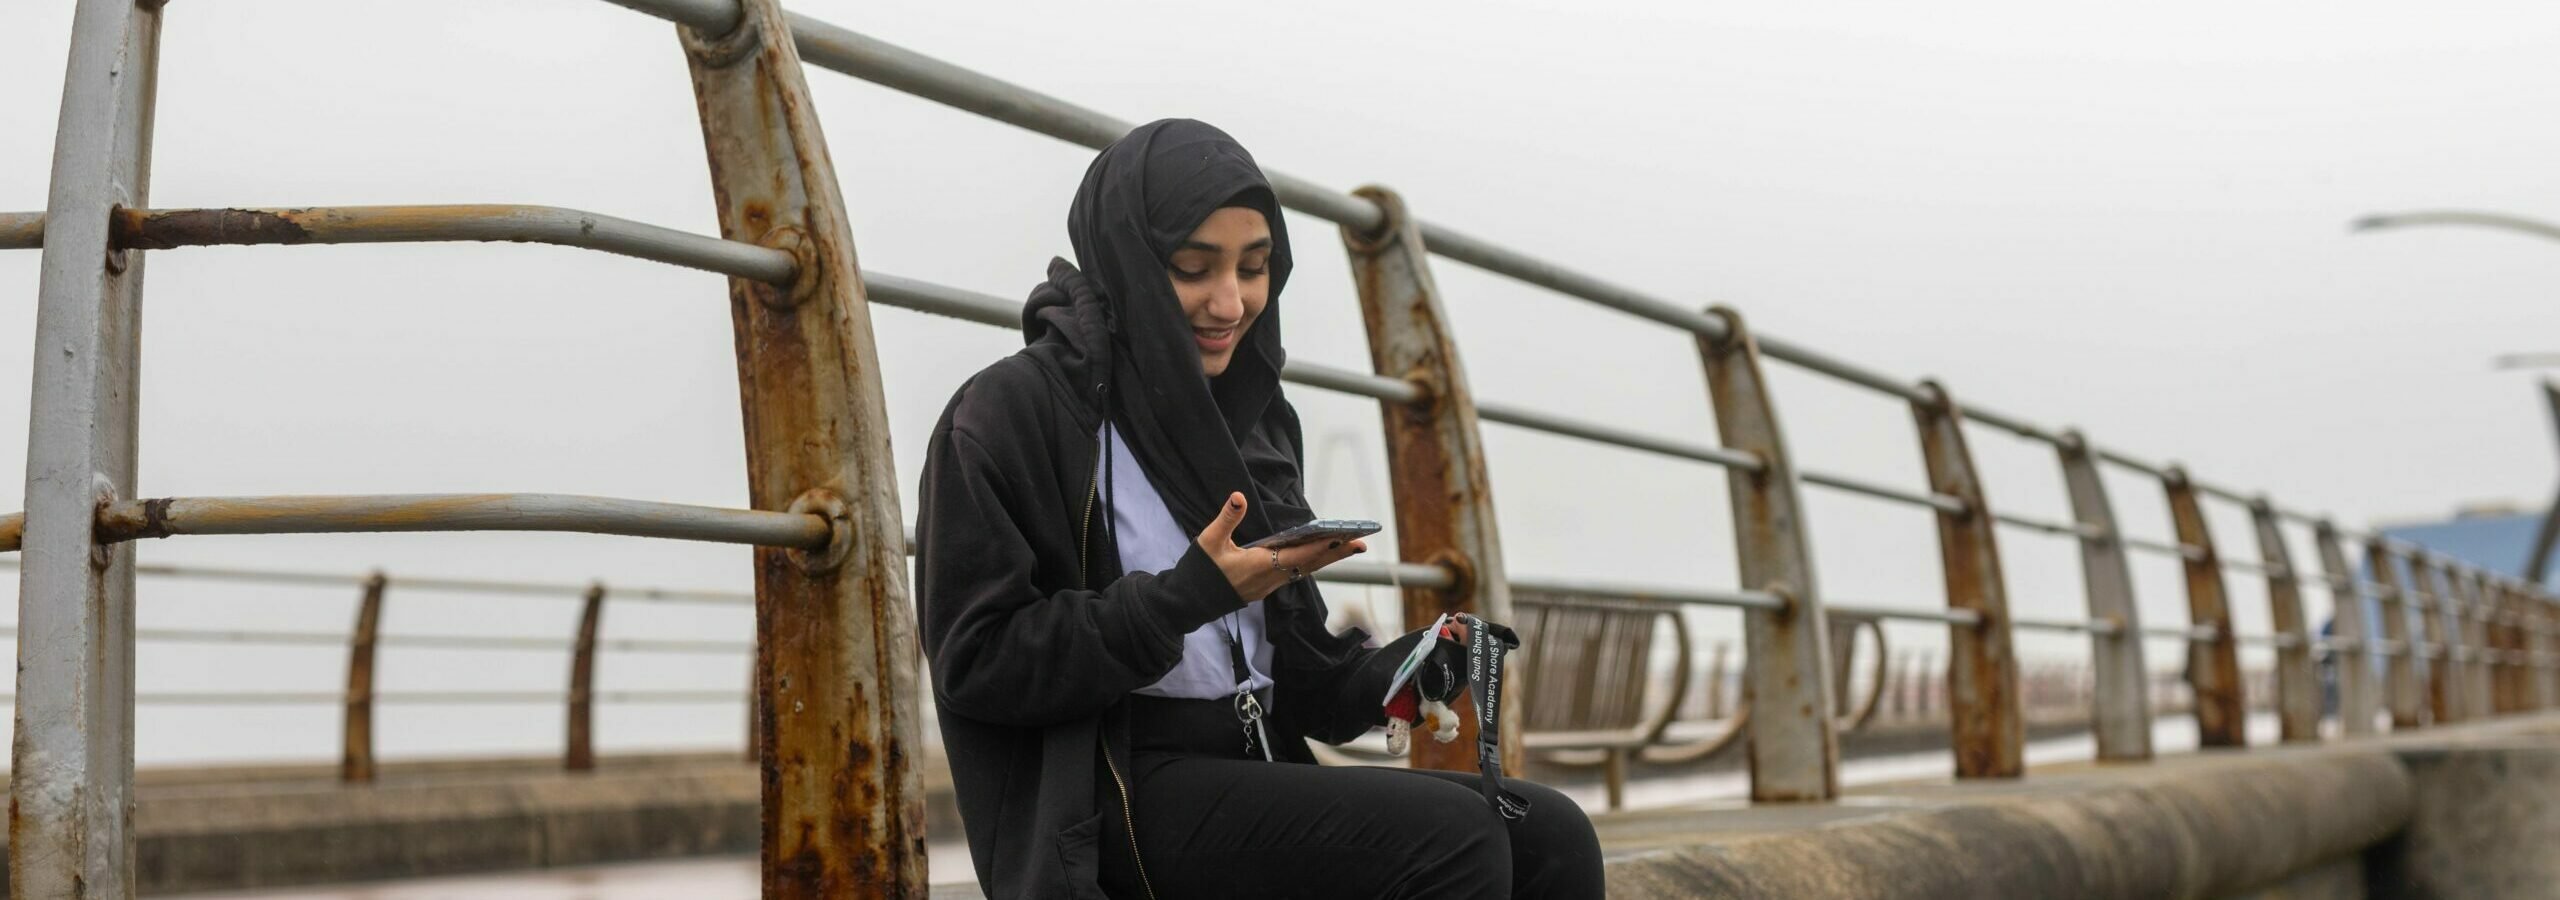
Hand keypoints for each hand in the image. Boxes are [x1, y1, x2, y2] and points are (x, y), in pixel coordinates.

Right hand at [1196, 492, 1365, 602]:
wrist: (1189, 603)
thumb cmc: (1199, 572)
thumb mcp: (1208, 541)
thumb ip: (1227, 518)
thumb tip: (1239, 496)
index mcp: (1259, 566)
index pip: (1300, 555)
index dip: (1323, 546)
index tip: (1344, 538)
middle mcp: (1269, 578)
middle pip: (1310, 565)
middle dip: (1336, 553)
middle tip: (1362, 543)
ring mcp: (1268, 586)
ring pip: (1304, 570)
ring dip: (1326, 558)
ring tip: (1348, 546)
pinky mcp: (1264, 588)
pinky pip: (1294, 573)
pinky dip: (1310, 563)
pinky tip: (1318, 555)